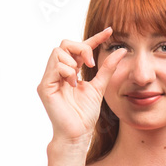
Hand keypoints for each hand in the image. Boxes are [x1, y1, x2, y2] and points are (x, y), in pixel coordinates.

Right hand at [36, 26, 127, 144]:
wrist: (78, 134)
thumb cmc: (85, 115)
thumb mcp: (99, 87)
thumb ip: (107, 69)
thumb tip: (121, 51)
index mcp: (70, 71)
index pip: (80, 48)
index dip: (94, 38)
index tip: (109, 31)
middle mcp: (58, 72)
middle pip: (65, 44)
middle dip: (81, 48)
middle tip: (91, 64)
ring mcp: (50, 79)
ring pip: (58, 52)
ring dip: (73, 63)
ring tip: (78, 80)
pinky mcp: (44, 86)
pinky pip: (55, 66)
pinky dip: (67, 72)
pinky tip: (72, 85)